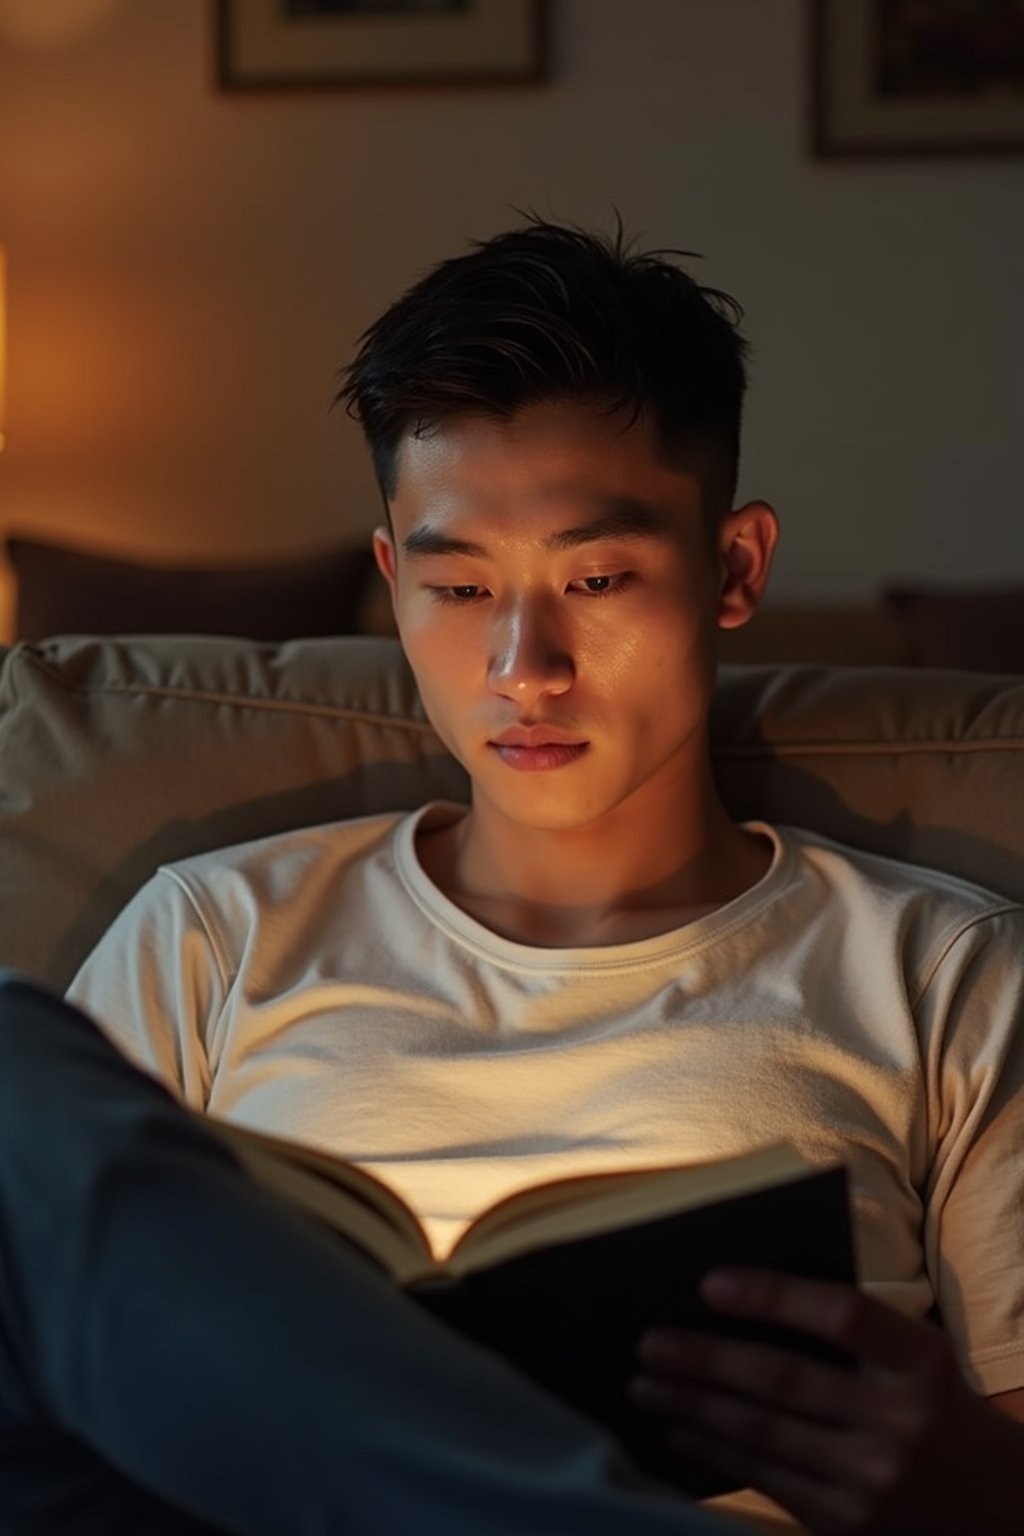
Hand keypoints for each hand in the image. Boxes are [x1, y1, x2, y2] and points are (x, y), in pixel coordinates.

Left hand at [631, 1268, 1023, 1534]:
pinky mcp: (850, 1525)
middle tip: (648, 1344)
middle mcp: (901, 1421)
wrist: (1000, 1510)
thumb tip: (741, 1304)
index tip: (709, 1283)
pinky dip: (717, 1451)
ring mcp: (875, 1480)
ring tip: (647, 1385)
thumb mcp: (916, 1361)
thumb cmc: (937, 1409)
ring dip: (695, 1407)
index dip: (772, 1296)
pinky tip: (683, 1431)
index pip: (840, 1314)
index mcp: (920, 1360)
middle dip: (705, 1360)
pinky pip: (769, 1479)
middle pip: (784, 1379)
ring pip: (764, 1433)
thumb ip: (851, 1335)